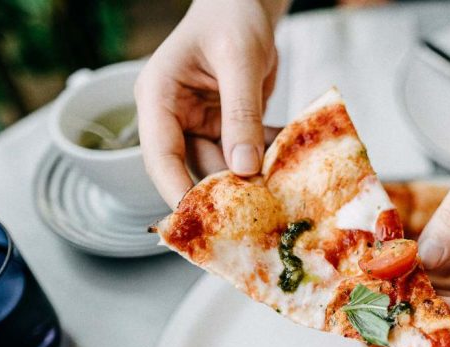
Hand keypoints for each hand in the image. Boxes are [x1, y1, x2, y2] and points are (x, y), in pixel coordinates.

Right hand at [135, 0, 284, 207]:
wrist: (246, 3)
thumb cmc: (233, 17)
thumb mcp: (240, 60)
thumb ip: (241, 113)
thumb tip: (244, 168)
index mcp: (159, 98)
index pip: (161, 156)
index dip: (178, 191)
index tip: (202, 221)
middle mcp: (173, 118)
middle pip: (194, 170)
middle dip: (226, 192)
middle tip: (260, 213)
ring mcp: (199, 126)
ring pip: (223, 168)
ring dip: (253, 179)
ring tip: (283, 188)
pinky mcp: (225, 130)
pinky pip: (244, 156)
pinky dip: (266, 161)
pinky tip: (291, 164)